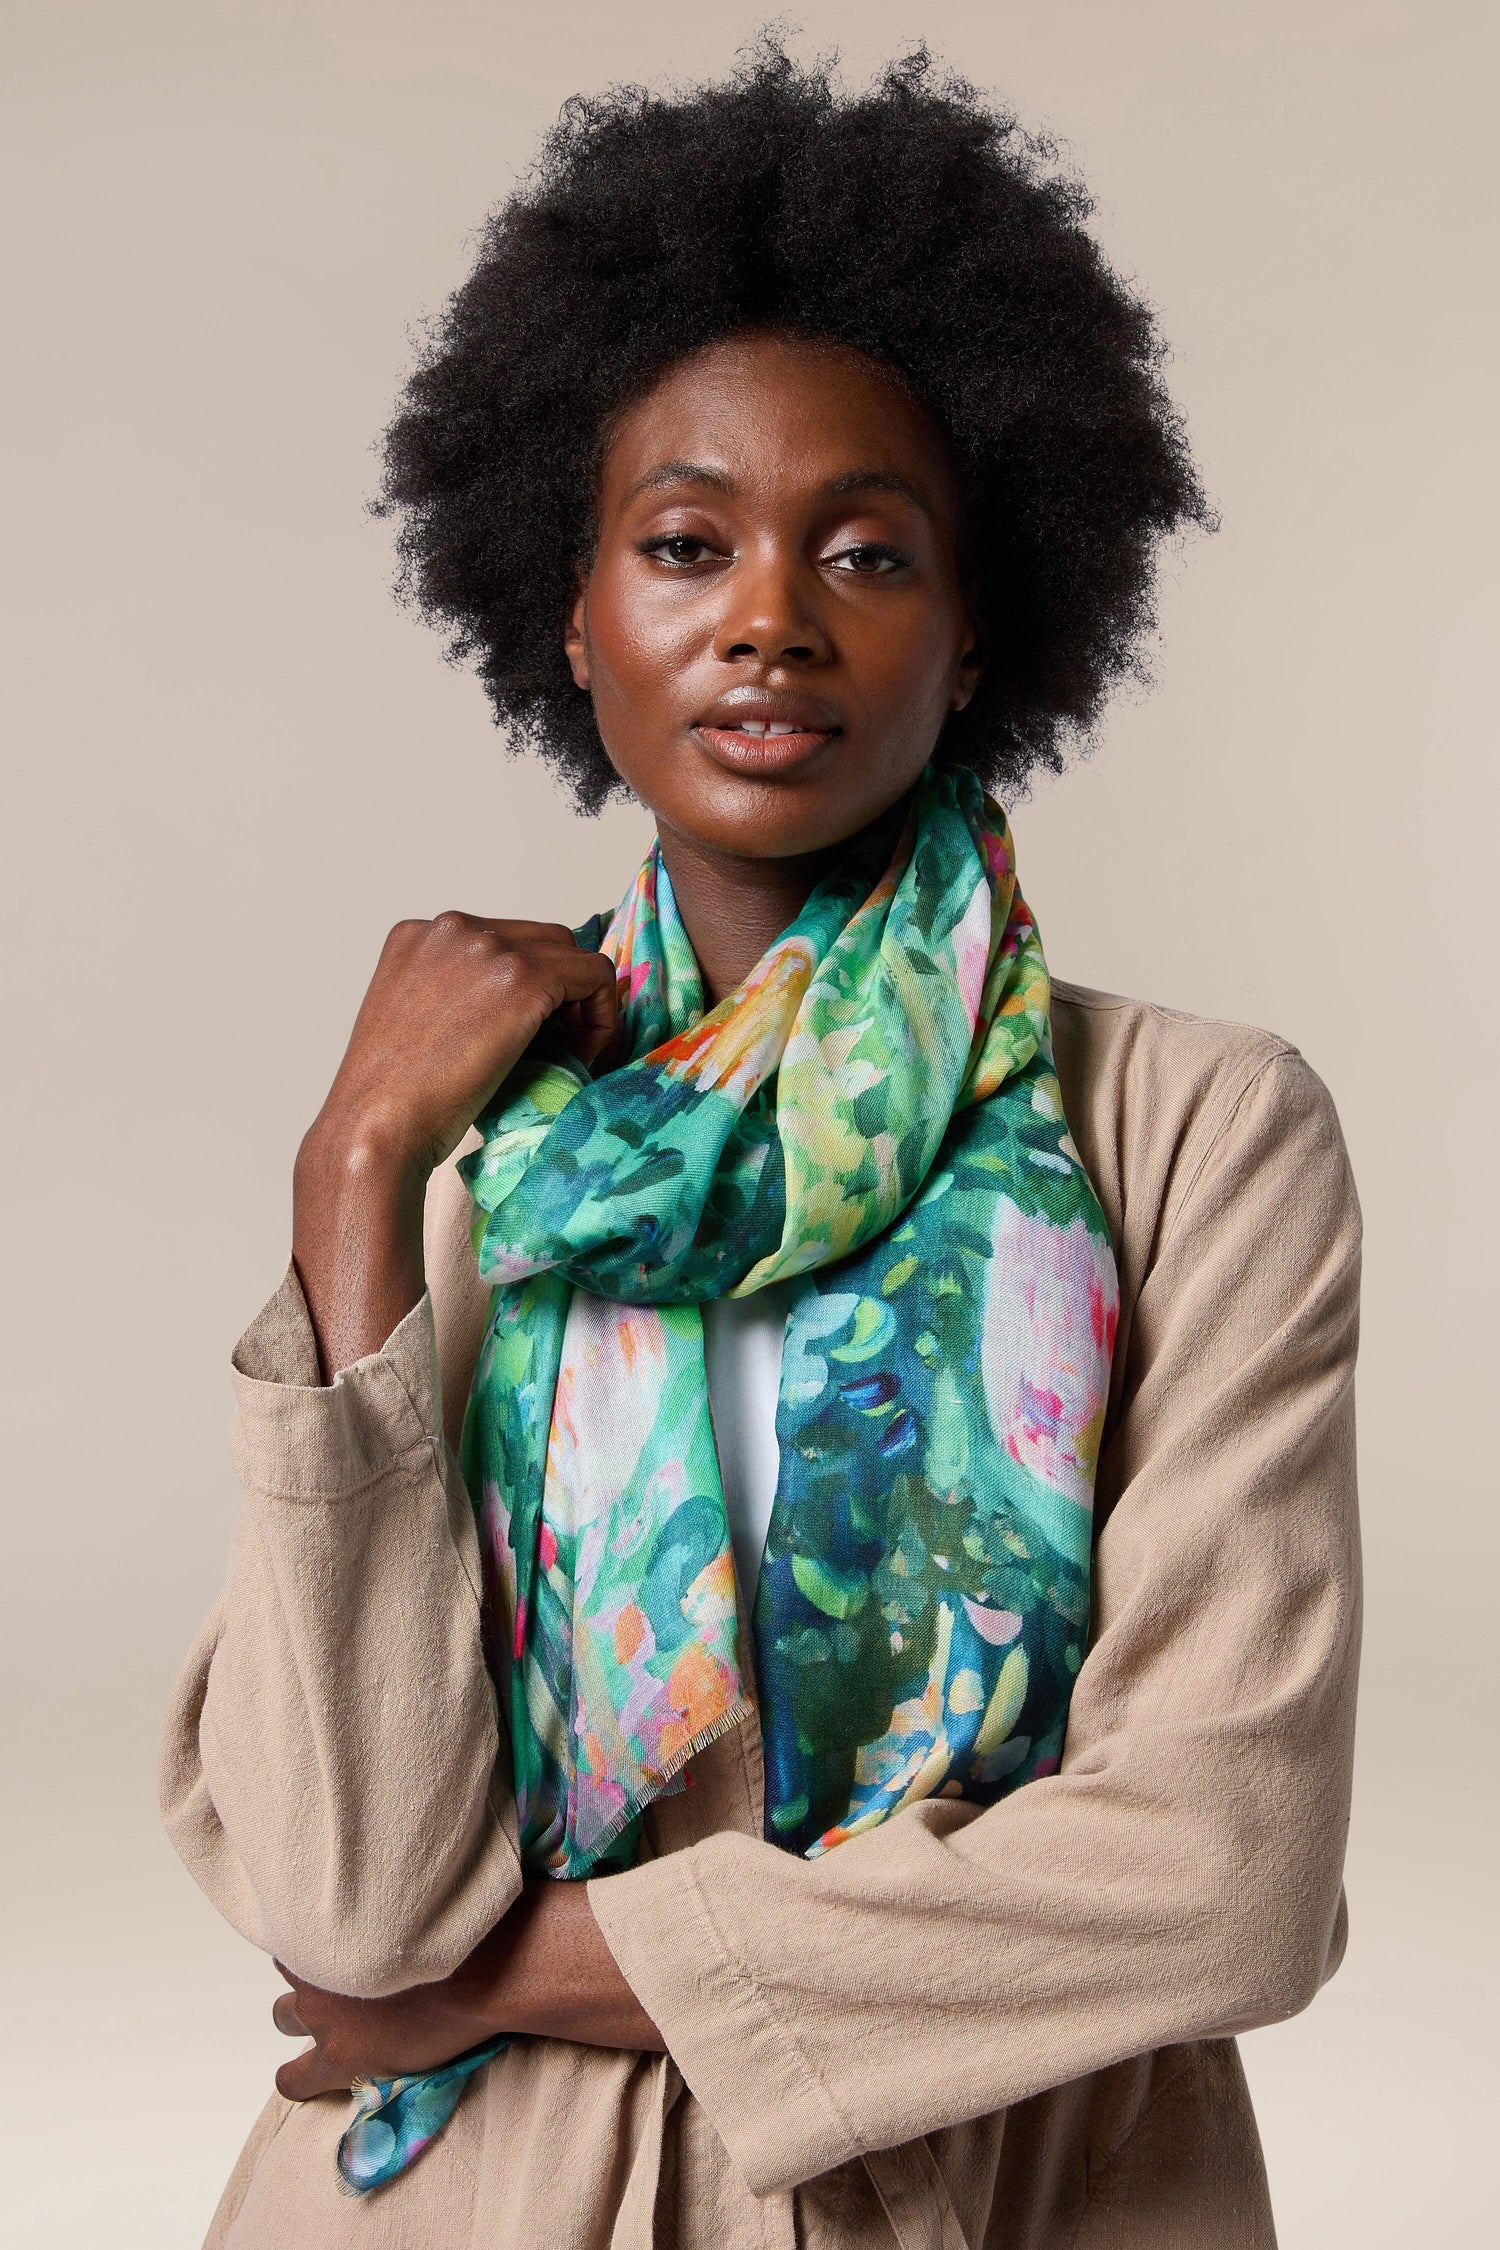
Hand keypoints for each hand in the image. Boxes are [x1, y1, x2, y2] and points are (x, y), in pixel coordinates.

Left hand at [272, 1882, 662, 2099]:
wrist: (487, 1969)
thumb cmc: (465, 1918)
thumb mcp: (428, 1882)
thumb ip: (400, 1876)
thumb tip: (406, 1845)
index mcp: (334, 1916)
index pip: (297, 1918)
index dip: (318, 1926)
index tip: (335, 1926)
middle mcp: (318, 1964)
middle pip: (289, 1965)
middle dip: (308, 1968)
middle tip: (337, 1971)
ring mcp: (324, 2016)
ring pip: (284, 2017)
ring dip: (300, 2016)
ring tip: (323, 2018)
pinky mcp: (340, 2058)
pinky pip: (295, 2078)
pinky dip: (297, 2076)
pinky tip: (302, 2075)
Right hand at [292, 915, 616, 1373]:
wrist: (376, 1128)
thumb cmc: (392, 1102)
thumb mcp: (418, 1023)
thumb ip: (458, 996)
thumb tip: (523, 1007)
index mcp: (418, 935)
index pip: (504, 940)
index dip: (529, 986)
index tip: (532, 1034)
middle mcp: (452, 927)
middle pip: (543, 940)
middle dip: (560, 989)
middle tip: (561, 1047)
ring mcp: (488, 947)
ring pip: (573, 955)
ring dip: (582, 1002)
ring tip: (570, 1055)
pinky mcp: (523, 978)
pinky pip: (596, 977)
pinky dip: (601, 1016)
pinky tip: (581, 1058)